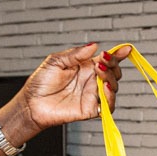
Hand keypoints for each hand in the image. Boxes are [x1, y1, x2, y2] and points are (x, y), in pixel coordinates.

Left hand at [6, 42, 130, 139]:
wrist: (31, 103)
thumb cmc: (41, 82)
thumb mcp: (55, 61)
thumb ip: (75, 54)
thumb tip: (94, 46)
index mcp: (86, 67)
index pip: (107, 59)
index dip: (118, 54)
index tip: (126, 49)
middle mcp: (92, 80)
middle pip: (114, 72)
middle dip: (114, 64)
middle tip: (104, 60)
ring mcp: (92, 95)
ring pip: (114, 87)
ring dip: (111, 77)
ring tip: (100, 70)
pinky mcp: (90, 109)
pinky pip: (108, 106)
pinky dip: (111, 97)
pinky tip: (105, 87)